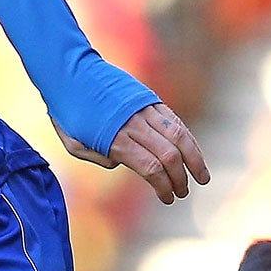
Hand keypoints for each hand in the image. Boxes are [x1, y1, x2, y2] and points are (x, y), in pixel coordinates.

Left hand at [53, 103, 208, 204]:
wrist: (70, 72)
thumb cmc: (67, 113)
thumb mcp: (73, 144)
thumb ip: (98, 158)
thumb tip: (121, 164)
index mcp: (115, 139)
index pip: (150, 167)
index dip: (163, 186)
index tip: (167, 198)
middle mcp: (134, 123)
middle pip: (168, 155)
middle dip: (180, 178)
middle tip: (182, 193)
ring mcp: (145, 109)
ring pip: (179, 135)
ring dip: (194, 159)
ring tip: (202, 177)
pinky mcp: (150, 99)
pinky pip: (175, 120)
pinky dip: (188, 138)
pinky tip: (193, 152)